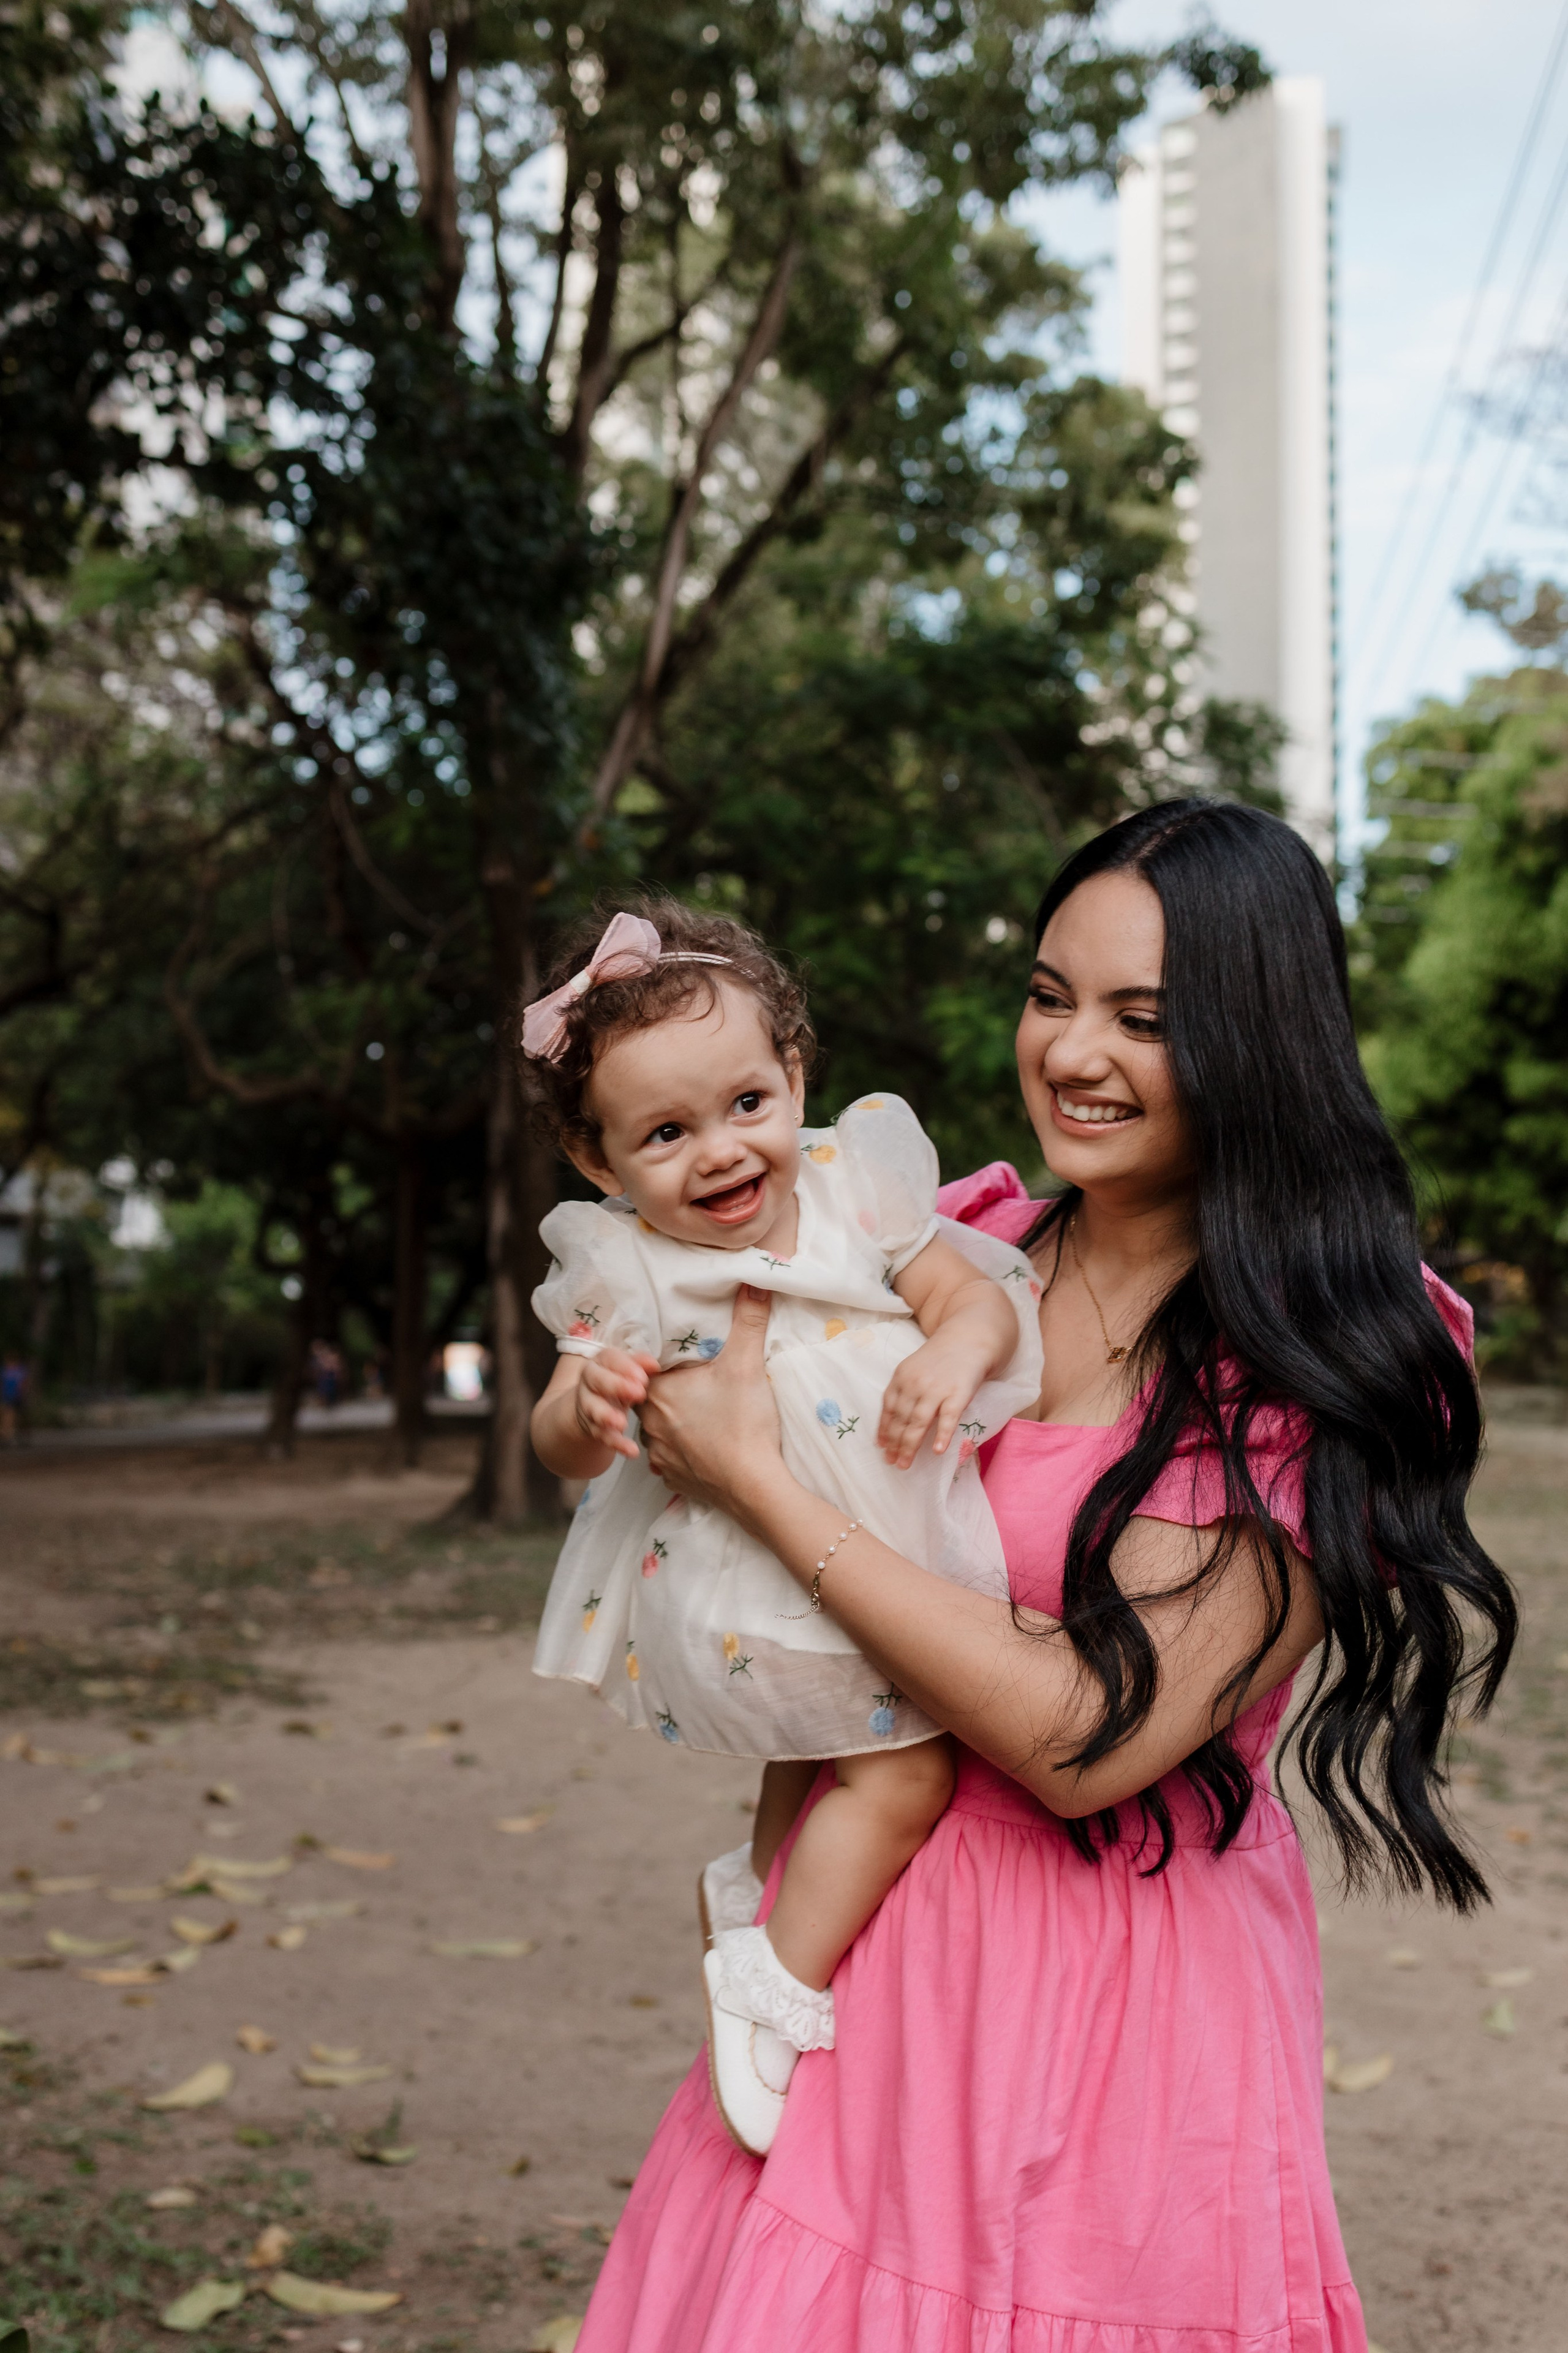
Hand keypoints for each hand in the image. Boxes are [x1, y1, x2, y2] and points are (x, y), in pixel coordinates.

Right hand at [574, 1346, 659, 1460]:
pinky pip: (604, 1435)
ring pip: (594, 1409)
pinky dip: (617, 1444)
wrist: (595, 1403)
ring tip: (622, 1423)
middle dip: (616, 1386)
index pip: (610, 1358)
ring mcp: (588, 1405)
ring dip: (607, 1416)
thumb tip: (655, 1365)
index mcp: (601, 1362)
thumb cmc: (619, 1381)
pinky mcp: (593, 1427)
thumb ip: (641, 1364)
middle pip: (597, 1380)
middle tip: (639, 1393)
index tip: (643, 1377)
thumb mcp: (628, 1370)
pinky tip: (631, 1451)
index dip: (625, 1367)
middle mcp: (590, 1381)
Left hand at [639, 1287, 788, 1521]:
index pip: (644, 1368)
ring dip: (673, 1421)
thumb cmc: (744, 1421)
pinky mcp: (672, 1478)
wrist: (753, 1485)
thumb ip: (748, 1319)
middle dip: (669, 1390)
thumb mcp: (746, 1364)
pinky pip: (669, 1458)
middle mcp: (648, 1423)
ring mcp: (658, 1454)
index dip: (664, 1361)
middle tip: (696, 1383)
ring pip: (657, 1428)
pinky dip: (682, 1451)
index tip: (685, 1359)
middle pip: (650, 1396)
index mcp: (657, 1390)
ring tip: (701, 1414)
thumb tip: (755, 1280)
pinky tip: (703, 1445)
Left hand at [877, 1333, 991, 1467]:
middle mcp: (915, 1384)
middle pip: (901, 1419)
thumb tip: (889, 1422)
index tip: (881, 1447)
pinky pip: (948, 1418)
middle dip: (894, 1443)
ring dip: (909, 1445)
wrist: (968, 1340)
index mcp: (901, 1377)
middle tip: (891, 1462)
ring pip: (919, 1422)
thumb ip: (902, 1390)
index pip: (888, 1408)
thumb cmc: (939, 1359)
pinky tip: (937, 1450)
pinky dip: (942, 1435)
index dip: (884, 1429)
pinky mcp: (958, 1394)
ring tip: (904, 1463)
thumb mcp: (913, 1368)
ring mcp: (937, 1389)